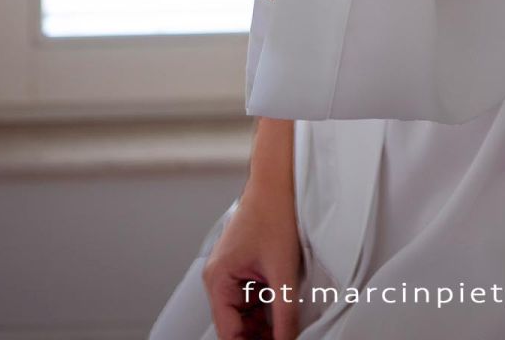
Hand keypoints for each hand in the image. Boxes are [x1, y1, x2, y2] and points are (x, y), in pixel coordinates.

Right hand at [202, 183, 301, 339]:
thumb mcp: (283, 270)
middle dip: (258, 337)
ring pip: (246, 313)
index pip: (228, 334)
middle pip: (236, 326)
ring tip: (285, 331)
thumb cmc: (273, 210)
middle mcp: (220, 277)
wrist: (279, 179)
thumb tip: (286, 339)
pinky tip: (284, 314)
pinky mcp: (246, 265)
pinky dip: (267, 308)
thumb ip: (285, 312)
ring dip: (264, 325)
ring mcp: (233, 271)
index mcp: (218, 280)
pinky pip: (253, 297)